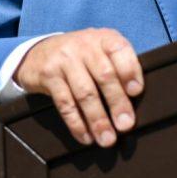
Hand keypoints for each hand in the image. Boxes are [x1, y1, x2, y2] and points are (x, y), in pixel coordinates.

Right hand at [15, 28, 142, 146]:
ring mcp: (65, 59)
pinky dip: (77, 123)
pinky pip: (65, 103)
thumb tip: (134, 102)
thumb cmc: (81, 57)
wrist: (40, 52)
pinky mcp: (48, 75)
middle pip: (104, 75)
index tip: (136, 92)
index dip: (130, 70)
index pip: (120, 50)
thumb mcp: (100, 51)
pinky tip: (86, 137)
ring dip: (98, 119)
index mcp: (103, 38)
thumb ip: (117, 67)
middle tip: (125, 125)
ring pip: (85, 93)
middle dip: (117, 102)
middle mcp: (85, 45)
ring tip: (107, 139)